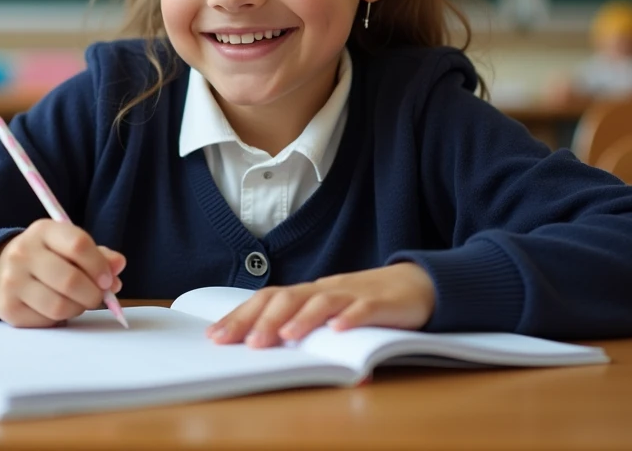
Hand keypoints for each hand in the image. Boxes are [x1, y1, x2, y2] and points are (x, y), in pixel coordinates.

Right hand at [0, 219, 124, 326]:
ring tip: (78, 302)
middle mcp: (23, 253)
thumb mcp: (66, 245)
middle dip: (94, 294)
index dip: (99, 265)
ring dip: (78, 309)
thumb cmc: (44, 257)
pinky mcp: (8, 308)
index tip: (108, 279)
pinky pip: (46, 321)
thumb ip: (96, 254)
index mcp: (43, 231)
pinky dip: (60, 319)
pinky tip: (57, 308)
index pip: (78, 245)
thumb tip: (118, 265)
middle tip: (98, 297)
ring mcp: (12, 282)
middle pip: (71, 280)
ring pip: (59, 306)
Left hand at [206, 263, 435, 347]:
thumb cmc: (365, 302)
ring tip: (285, 336)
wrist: (416, 282)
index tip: (216, 336)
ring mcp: (354, 294)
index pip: (268, 299)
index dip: (241, 316)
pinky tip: (338, 331)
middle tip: (247, 343)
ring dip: (302, 319)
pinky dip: (350, 318)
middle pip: (289, 298)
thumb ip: (303, 327)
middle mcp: (326, 290)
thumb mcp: (330, 313)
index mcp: (309, 293)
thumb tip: (261, 349)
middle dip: (264, 320)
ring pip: (323, 301)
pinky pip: (365, 310)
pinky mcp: (382, 304)